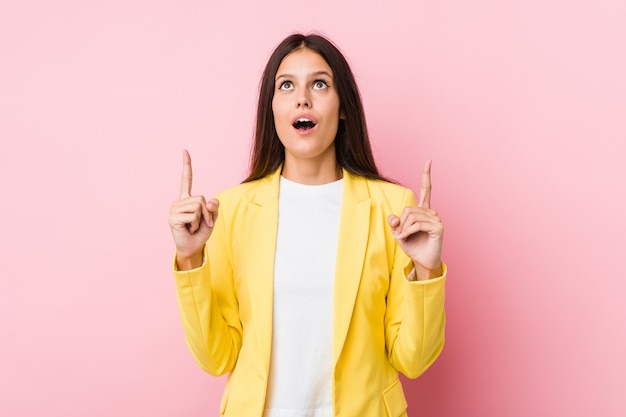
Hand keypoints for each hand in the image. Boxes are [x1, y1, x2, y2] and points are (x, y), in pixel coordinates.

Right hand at [168, 150, 218, 268]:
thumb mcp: (212, 217)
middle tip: (201, 223)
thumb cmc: (201, 232)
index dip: (186, 165)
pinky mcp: (173, 217)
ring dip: (202, 219)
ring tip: (193, 226)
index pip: (186, 179)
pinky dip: (195, 223)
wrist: (192, 247)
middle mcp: (178, 202)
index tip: (184, 151)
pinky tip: (188, 229)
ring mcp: (174, 209)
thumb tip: (209, 201)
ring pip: (198, 206)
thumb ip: (214, 207)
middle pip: (200, 198)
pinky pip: (193, 215)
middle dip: (207, 213)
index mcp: (187, 199)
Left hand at [387, 160, 443, 280]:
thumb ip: (394, 223)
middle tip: (400, 234)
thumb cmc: (413, 246)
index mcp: (423, 210)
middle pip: (408, 209)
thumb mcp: (399, 233)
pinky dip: (407, 232)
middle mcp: (431, 212)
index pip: (426, 189)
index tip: (429, 161)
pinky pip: (417, 225)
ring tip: (403, 237)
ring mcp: (436, 219)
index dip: (426, 175)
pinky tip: (405, 238)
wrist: (422, 261)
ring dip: (403, 229)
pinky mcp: (438, 227)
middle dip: (400, 223)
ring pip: (411, 217)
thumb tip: (393, 216)